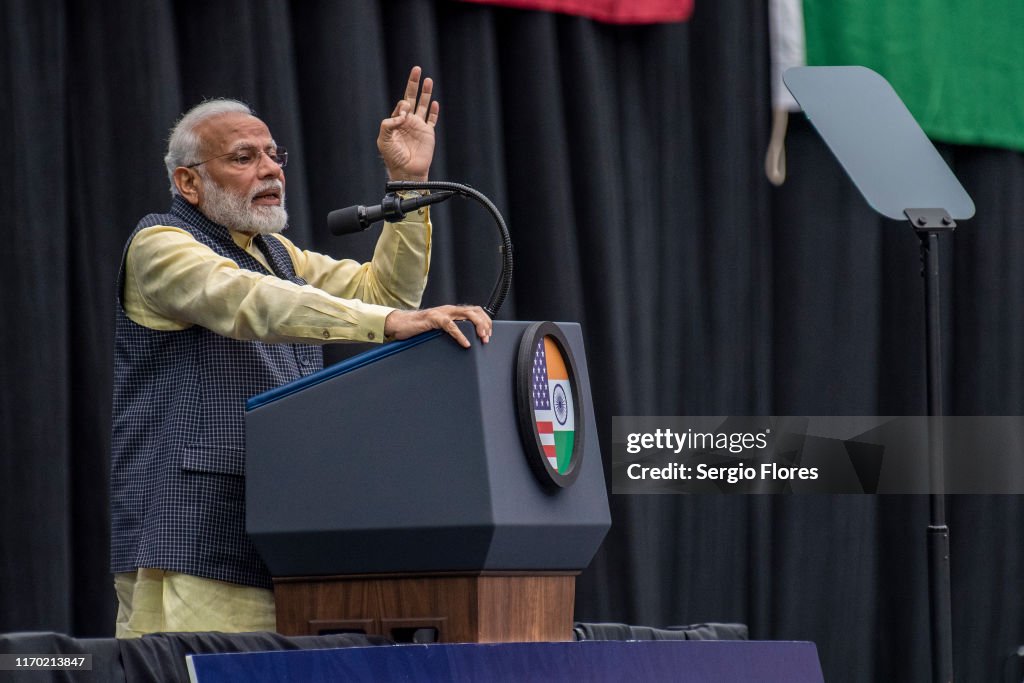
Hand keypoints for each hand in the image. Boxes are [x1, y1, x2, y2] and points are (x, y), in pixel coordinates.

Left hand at [377, 66, 438, 181]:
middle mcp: (408, 121)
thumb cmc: (393, 157)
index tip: (403, 116)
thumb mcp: (383, 140)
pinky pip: (432, 120)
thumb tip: (402, 114)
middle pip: (412, 98)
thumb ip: (388, 124)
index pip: (400, 105)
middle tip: (416, 69)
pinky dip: (434, 111)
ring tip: (428, 80)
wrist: (407, 171)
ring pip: (423, 105)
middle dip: (413, 83)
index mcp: (396, 122)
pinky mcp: (428, 134)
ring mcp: (419, 127)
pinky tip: (435, 102)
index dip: (402, 106)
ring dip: (426, 92)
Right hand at [384, 305, 491, 347]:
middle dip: (485, 324)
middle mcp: (449, 309)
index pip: (475, 311)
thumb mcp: (439, 328)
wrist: (399, 323)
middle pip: (475, 311)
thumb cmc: (418, 328)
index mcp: (452, 312)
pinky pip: (451, 326)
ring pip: (467, 315)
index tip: (489, 334)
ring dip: (477, 327)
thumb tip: (465, 340)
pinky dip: (460, 335)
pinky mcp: (433, 319)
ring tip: (481, 338)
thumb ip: (451, 329)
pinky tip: (466, 343)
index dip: (485, 321)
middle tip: (487, 338)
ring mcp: (442, 313)